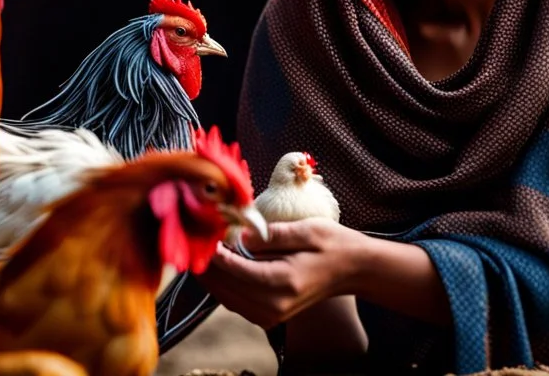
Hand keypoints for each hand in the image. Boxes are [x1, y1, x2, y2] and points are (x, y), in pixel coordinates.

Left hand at [197, 218, 365, 328]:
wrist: (353, 269)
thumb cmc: (333, 244)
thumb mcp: (307, 230)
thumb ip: (273, 234)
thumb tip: (241, 234)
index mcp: (283, 282)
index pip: (236, 269)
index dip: (215, 253)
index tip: (203, 234)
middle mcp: (274, 305)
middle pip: (226, 288)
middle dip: (208, 266)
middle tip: (195, 241)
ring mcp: (272, 315)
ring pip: (226, 299)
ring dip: (212, 278)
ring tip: (201, 253)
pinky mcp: (269, 317)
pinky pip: (236, 304)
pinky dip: (223, 287)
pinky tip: (219, 268)